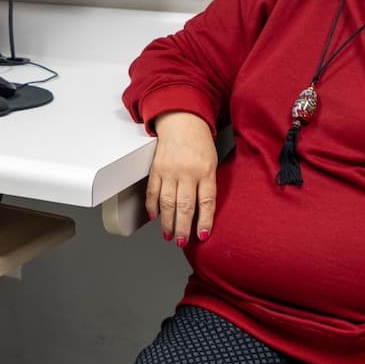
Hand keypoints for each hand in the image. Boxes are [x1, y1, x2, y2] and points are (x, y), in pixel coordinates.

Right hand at [146, 111, 217, 244]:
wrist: (182, 120)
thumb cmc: (200, 143)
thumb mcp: (212, 162)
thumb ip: (207, 185)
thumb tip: (203, 213)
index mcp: (206, 170)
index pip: (206, 201)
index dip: (204, 221)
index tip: (203, 236)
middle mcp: (187, 171)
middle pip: (185, 206)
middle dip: (183, 228)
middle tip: (182, 242)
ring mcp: (169, 170)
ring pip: (167, 202)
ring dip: (167, 222)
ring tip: (169, 235)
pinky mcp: (156, 168)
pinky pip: (152, 191)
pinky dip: (152, 206)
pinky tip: (154, 217)